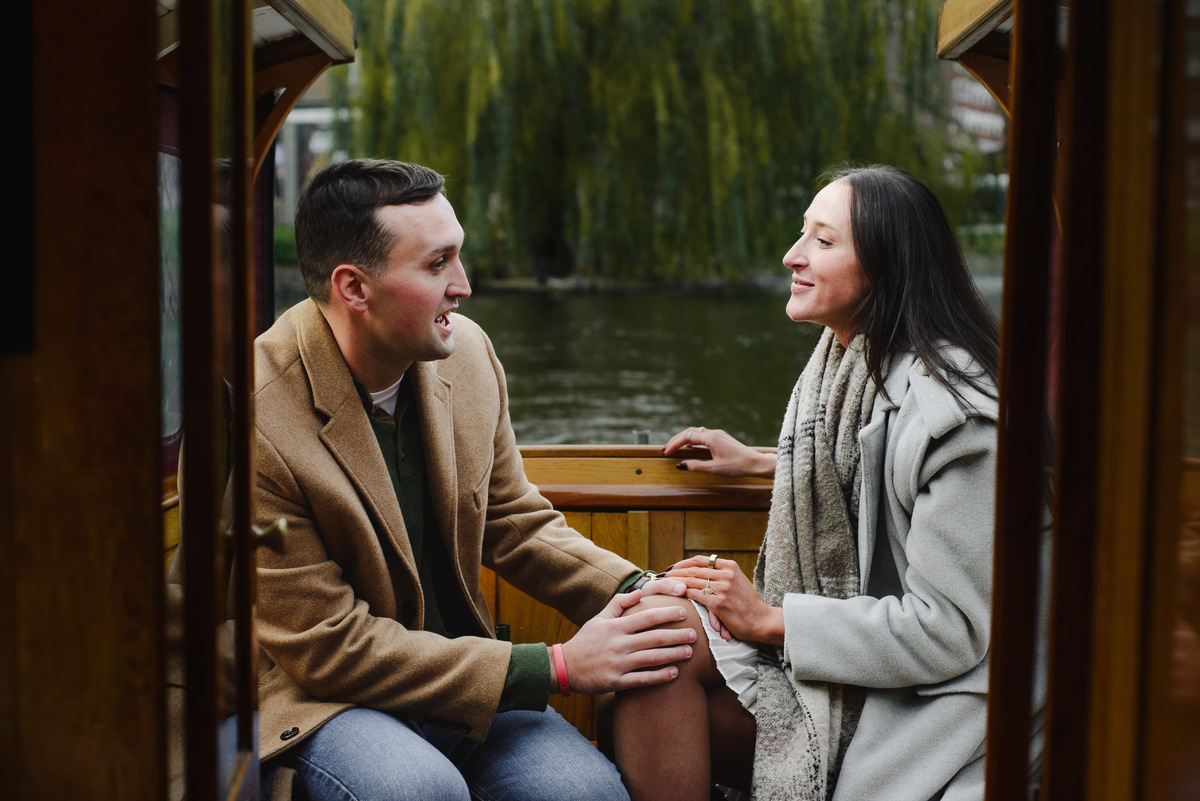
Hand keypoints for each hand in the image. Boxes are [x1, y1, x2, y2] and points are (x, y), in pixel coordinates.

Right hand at [560, 589, 696, 693]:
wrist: (565, 667)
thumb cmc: (586, 641)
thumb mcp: (599, 618)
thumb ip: (619, 603)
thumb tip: (639, 591)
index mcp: (616, 627)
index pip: (647, 617)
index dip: (667, 614)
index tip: (684, 612)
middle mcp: (619, 644)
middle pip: (655, 638)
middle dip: (677, 636)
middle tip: (695, 634)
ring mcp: (618, 664)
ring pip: (652, 659)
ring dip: (674, 655)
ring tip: (690, 652)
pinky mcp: (616, 682)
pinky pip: (643, 679)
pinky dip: (660, 676)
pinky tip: (675, 673)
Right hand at [662, 426, 775, 477]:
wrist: (756, 463)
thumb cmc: (738, 466)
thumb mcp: (714, 469)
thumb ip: (696, 466)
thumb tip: (680, 465)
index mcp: (711, 438)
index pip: (687, 437)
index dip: (674, 444)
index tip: (666, 452)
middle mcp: (714, 433)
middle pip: (690, 432)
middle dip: (676, 439)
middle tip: (666, 449)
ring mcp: (719, 434)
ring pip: (696, 432)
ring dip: (684, 439)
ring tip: (675, 447)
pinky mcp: (722, 438)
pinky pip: (703, 435)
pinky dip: (693, 440)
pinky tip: (691, 447)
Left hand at [664, 555, 783, 645]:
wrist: (761, 620)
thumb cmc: (748, 604)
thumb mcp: (737, 582)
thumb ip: (722, 575)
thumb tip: (701, 572)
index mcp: (730, 566)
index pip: (701, 560)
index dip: (684, 563)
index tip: (673, 567)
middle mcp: (726, 574)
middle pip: (693, 570)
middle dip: (675, 572)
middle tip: (663, 576)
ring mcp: (723, 588)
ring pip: (692, 581)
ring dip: (676, 582)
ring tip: (664, 585)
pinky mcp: (718, 602)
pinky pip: (695, 595)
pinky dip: (683, 593)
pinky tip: (675, 595)